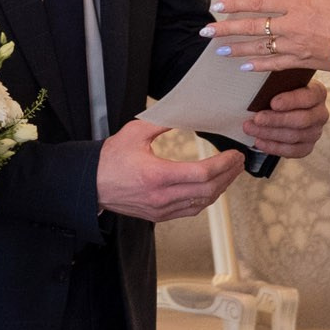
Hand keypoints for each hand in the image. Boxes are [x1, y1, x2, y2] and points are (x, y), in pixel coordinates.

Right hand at [96, 119, 241, 221]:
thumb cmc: (110, 159)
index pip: (202, 173)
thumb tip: (186, 114)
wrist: (91, 184)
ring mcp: (161, 209)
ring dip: (221, 188)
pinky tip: (213, 187)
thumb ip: (163, 123)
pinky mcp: (159, 215)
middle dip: (229, 175)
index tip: (234, 154)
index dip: (223, 164)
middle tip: (238, 162)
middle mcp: (161, 196)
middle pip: (208, 190)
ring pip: (202, 203)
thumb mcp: (135, 132)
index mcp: (156, 175)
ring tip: (230, 173)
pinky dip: (206, 198)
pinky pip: (191, 210)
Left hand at [210, 0, 329, 75]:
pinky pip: (275, 64)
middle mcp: (292, 27)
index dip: (236, 3)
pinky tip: (245, 66)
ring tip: (219, 50)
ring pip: (259, 48)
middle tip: (206, 31)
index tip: (217, 5)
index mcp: (298, 5)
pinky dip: (259, 65)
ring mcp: (296, 46)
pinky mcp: (303, 61)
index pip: (259, 2)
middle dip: (226, 29)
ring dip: (238, 49)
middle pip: (252, 27)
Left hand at [242, 77, 328, 161]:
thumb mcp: (282, 83)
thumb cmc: (282, 92)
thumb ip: (276, 83)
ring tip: (250, 128)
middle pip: (301, 120)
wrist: (285, 108)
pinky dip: (274, 147)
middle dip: (276, 120)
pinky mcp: (308, 146)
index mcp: (317, 93)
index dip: (291, 101)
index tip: (273, 103)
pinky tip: (259, 141)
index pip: (308, 97)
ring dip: (269, 133)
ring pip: (294, 136)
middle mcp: (320, 113)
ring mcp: (315, 132)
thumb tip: (259, 83)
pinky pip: (292, 151)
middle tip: (257, 119)